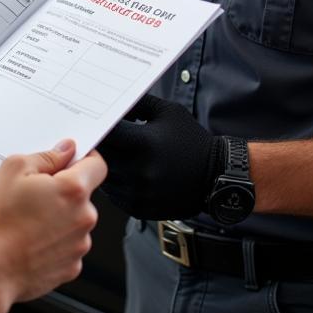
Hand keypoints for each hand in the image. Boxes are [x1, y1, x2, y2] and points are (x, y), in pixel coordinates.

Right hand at [0, 140, 106, 312]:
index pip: (96, 166)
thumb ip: (46, 156)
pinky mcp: (70, 268)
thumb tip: (64, 151)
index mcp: (73, 190)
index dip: (83, 158)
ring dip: (57, 217)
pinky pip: (67, 245)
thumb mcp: (12, 170)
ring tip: (25, 221)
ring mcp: (78, 246)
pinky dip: (53, 241)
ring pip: (74, 221)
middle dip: (61, 191)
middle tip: (32, 193)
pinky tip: (29, 240)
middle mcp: (83, 218)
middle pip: (82, 195)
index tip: (69, 159)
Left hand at [98, 95, 224, 220]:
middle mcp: (138, 171)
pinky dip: (114, 184)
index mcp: (143, 143)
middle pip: (101, 156)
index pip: (106, 133)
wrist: (215, 176)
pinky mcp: (140, 209)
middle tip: (97, 137)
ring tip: (110, 155)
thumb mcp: (168, 113)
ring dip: (104, 166)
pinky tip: (122, 172)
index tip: (97, 121)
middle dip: (99, 146)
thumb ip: (138, 104)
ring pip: (104, 177)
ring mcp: (139, 193)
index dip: (99, 126)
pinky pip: (114, 195)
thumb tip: (114, 103)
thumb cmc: (191, 140)